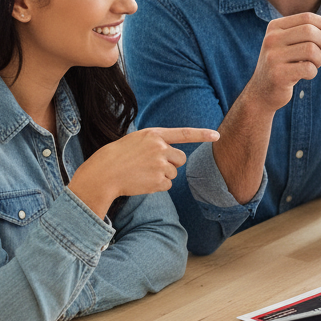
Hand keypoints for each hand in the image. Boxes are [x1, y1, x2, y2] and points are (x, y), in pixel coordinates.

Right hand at [68, 127, 219, 217]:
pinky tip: (143, 182)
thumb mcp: (136, 140)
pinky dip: (158, 186)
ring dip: (162, 175)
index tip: (217, 135)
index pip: (184, 133)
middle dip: (171, 163)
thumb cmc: (118, 157)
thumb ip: (156, 142)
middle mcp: (160, 148)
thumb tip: (175, 154)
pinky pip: (168, 185)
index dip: (202, 135)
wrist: (103, 174)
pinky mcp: (158, 180)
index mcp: (154, 135)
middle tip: (151, 165)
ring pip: (174, 173)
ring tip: (142, 173)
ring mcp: (160, 164)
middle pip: (181, 158)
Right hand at [245, 13, 320, 113]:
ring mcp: (273, 56)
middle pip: (310, 31)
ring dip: (319, 59)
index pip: (307, 18)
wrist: (262, 91)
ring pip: (311, 49)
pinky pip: (308, 68)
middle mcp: (272, 39)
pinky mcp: (278, 74)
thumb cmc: (283, 65)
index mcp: (275, 27)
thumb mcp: (288, 45)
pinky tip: (306, 74)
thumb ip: (307, 35)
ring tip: (314, 64)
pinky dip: (312, 72)